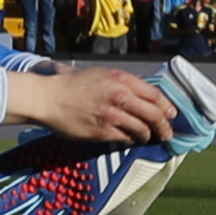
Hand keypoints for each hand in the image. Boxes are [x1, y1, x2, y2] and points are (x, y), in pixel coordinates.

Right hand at [4, 62, 175, 145]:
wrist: (45, 98)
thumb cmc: (70, 84)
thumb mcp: (100, 75)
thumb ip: (122, 84)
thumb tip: (142, 96)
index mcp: (122, 80)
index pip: (156, 96)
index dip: (167, 107)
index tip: (170, 115)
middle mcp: (120, 96)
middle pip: (155, 115)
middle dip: (164, 126)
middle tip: (166, 133)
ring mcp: (112, 115)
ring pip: (142, 129)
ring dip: (147, 135)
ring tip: (146, 137)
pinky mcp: (102, 132)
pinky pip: (125, 138)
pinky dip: (129, 139)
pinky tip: (127, 138)